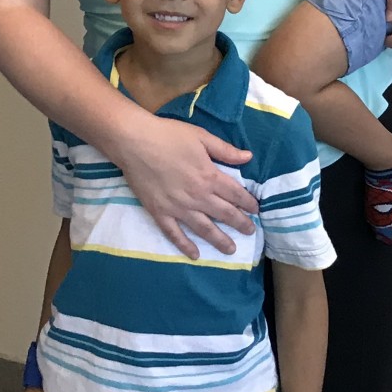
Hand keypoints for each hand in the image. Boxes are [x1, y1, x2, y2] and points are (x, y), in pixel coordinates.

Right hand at [113, 114, 256, 258]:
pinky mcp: (160, 213)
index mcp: (209, 176)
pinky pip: (175, 234)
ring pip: (204, 229)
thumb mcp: (201, 137)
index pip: (235, 194)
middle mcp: (198, 196)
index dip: (248, 203)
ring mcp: (178, 208)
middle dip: (240, 224)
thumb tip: (249, 157)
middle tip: (250, 232)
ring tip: (231, 250)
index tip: (256, 211)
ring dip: (219, 240)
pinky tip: (195, 255)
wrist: (135, 141)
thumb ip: (225, 150)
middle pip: (224, 214)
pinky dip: (185, 246)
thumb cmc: (169, 135)